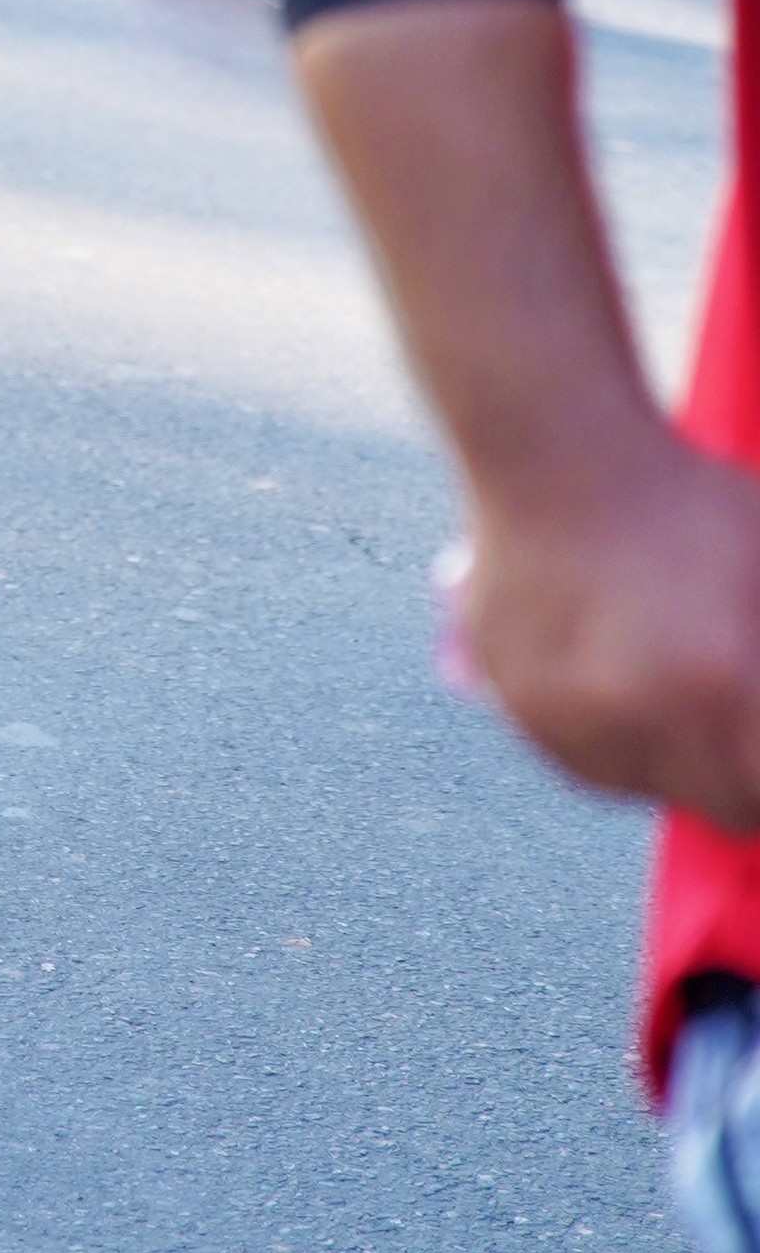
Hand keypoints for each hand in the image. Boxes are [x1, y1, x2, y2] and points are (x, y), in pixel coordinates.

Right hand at [462, 428, 759, 829]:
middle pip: (718, 803)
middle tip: (738, 716)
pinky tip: (624, 677)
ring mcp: (569, 715)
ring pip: (644, 786)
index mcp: (720, 688)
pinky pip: (580, 757)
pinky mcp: (515, 701)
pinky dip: (606, 735)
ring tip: (675, 682)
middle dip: (740, 773)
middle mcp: (640, 718)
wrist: (555, 448)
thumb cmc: (683, 496)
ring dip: (671, 758)